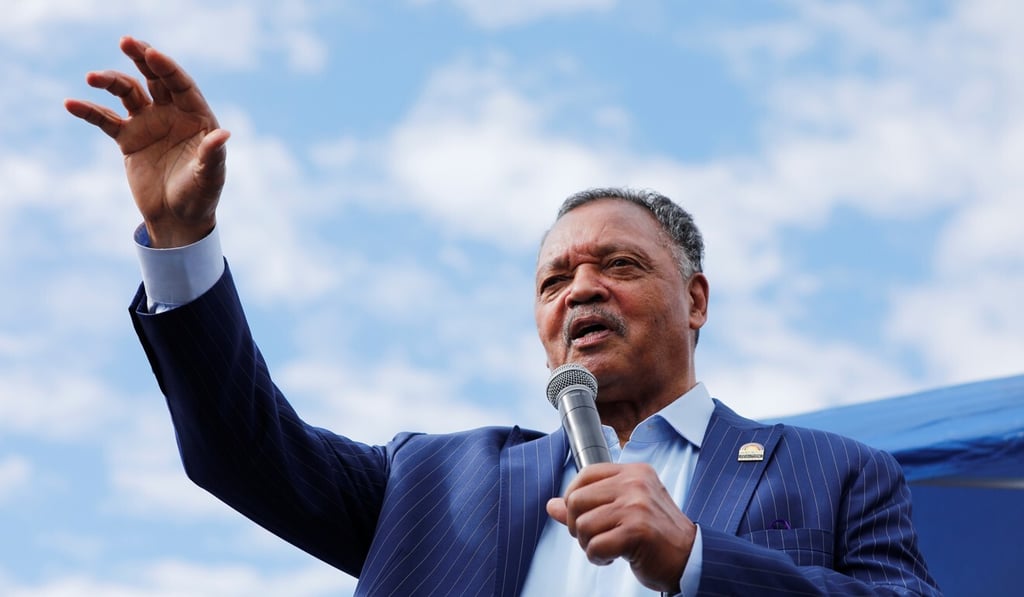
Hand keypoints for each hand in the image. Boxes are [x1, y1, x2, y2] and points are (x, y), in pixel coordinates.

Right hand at [65, 36, 229, 247]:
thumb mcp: (209, 177)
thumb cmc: (200, 197)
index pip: (181, 85)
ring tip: (92, 77)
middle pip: (155, 79)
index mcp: (197, 117)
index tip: (151, 54)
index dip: (167, 68)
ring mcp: (149, 124)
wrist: (177, 219)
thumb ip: (212, 154)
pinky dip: (90, 111)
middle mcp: (172, 114)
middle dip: (142, 59)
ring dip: (111, 81)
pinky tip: (71, 103)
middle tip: (127, 41)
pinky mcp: (128, 139)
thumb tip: (223, 134)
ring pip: (128, 92)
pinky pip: (105, 119)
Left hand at [546, 463, 695, 592]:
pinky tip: (614, 557)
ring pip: (583, 525)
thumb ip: (588, 505)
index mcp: (634, 472)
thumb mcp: (625, 510)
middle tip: (595, 537)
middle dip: (578, 525)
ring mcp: (636, 506)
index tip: (582, 515)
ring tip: (608, 547)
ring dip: (589, 545)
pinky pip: (595, 546)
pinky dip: (598, 557)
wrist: (690, 558)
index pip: (585, 474)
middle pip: (576, 500)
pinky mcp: (636, 531)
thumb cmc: (657, 534)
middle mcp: (635, 484)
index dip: (573, 497)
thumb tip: (552, 505)